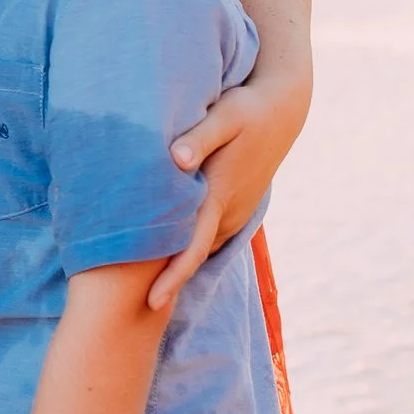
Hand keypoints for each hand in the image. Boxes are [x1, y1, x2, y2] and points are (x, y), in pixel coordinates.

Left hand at [150, 72, 308, 309]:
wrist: (285, 110)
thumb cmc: (248, 109)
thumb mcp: (225, 116)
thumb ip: (200, 138)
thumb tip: (176, 159)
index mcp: (219, 195)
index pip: (193, 247)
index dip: (172, 277)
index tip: (151, 302)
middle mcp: (228, 211)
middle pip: (191, 255)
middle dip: (164, 279)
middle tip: (128, 304)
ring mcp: (234, 211)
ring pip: (199, 246)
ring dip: (174, 263)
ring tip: (136, 285)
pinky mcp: (234, 205)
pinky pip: (206, 234)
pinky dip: (186, 245)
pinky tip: (161, 250)